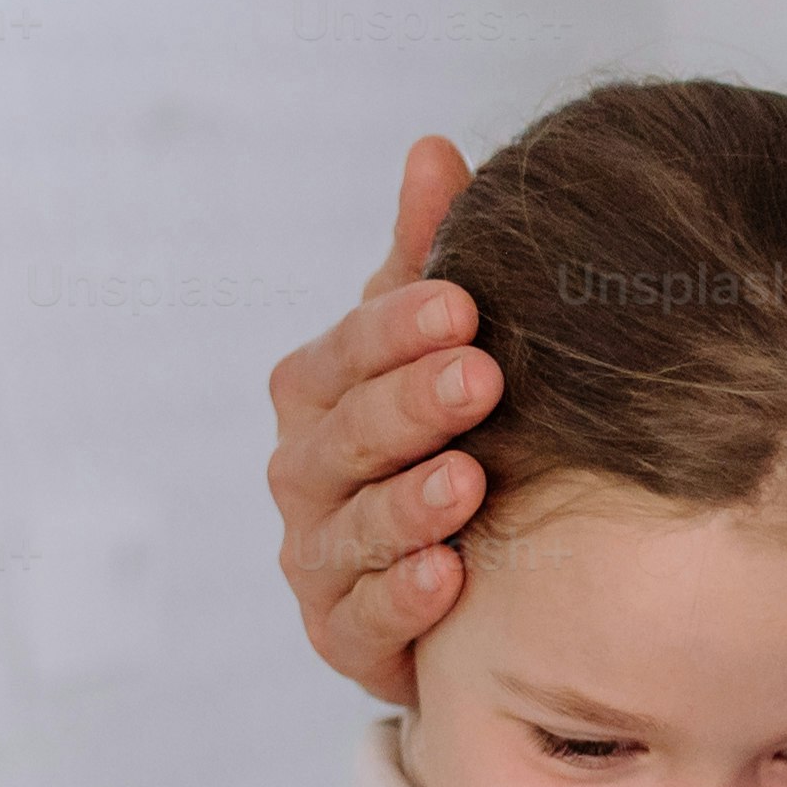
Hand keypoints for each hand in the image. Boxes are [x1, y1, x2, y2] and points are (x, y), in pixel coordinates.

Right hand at [265, 139, 503, 703]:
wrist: (466, 574)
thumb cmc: (443, 435)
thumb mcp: (437, 341)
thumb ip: (427, 255)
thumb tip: (433, 150)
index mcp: (319, 390)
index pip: (347, 350)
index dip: (396, 327)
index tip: (461, 302)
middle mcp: (305, 471)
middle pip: (345, 436)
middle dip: (409, 406)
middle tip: (481, 378)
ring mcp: (317, 557)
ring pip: (350, 529)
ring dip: (407, 506)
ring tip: (467, 484)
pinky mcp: (343, 636)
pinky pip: (362, 620)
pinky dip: (402, 598)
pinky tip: (449, 577)